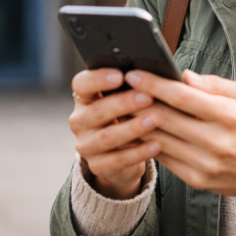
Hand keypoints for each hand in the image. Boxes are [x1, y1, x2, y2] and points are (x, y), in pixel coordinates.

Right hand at [69, 68, 159, 199]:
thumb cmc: (127, 115)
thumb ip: (132, 84)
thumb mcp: (125, 98)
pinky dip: (138, 152)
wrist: (122, 153)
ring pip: (107, 137)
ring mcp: (86, 145)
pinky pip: (118, 160)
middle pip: (97, 111)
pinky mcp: (97, 166)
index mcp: (84, 98)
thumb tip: (155, 70)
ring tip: (154, 120)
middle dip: (123, 103)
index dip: (98, 78)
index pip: (81, 84)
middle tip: (147, 97)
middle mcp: (79, 121)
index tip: (120, 75)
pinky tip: (156, 145)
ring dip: (132, 128)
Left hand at [125, 69, 235, 215]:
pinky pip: (163, 157)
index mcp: (229, 116)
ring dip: (137, 121)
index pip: (182, 97)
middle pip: (164, 117)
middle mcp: (215, 142)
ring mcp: (204, 164)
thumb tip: (185, 75)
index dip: (154, 84)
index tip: (134, 73)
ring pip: (158, 138)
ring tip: (124, 105)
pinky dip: (147, 142)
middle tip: (120, 86)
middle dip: (138, 99)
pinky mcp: (196, 179)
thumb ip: (216, 84)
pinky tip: (138, 128)